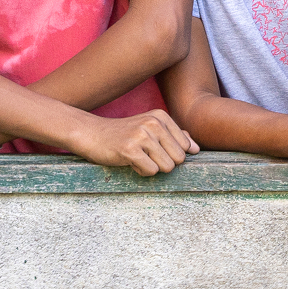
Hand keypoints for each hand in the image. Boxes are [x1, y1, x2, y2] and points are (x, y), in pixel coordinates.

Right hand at [72, 109, 199, 175]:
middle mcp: (154, 122)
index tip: (152, 148)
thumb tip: (196, 148)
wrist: (91, 134)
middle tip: (143, 153)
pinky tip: (128, 160)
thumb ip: (174, 135)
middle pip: (179, 159)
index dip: (170, 154)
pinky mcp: (130, 149)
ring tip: (136, 156)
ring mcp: (142, 135)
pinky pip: (151, 172)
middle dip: (163, 163)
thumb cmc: (123, 134)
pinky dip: (140, 171)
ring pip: (167, 167)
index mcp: (161, 116)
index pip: (186, 148)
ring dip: (151, 167)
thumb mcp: (149, 129)